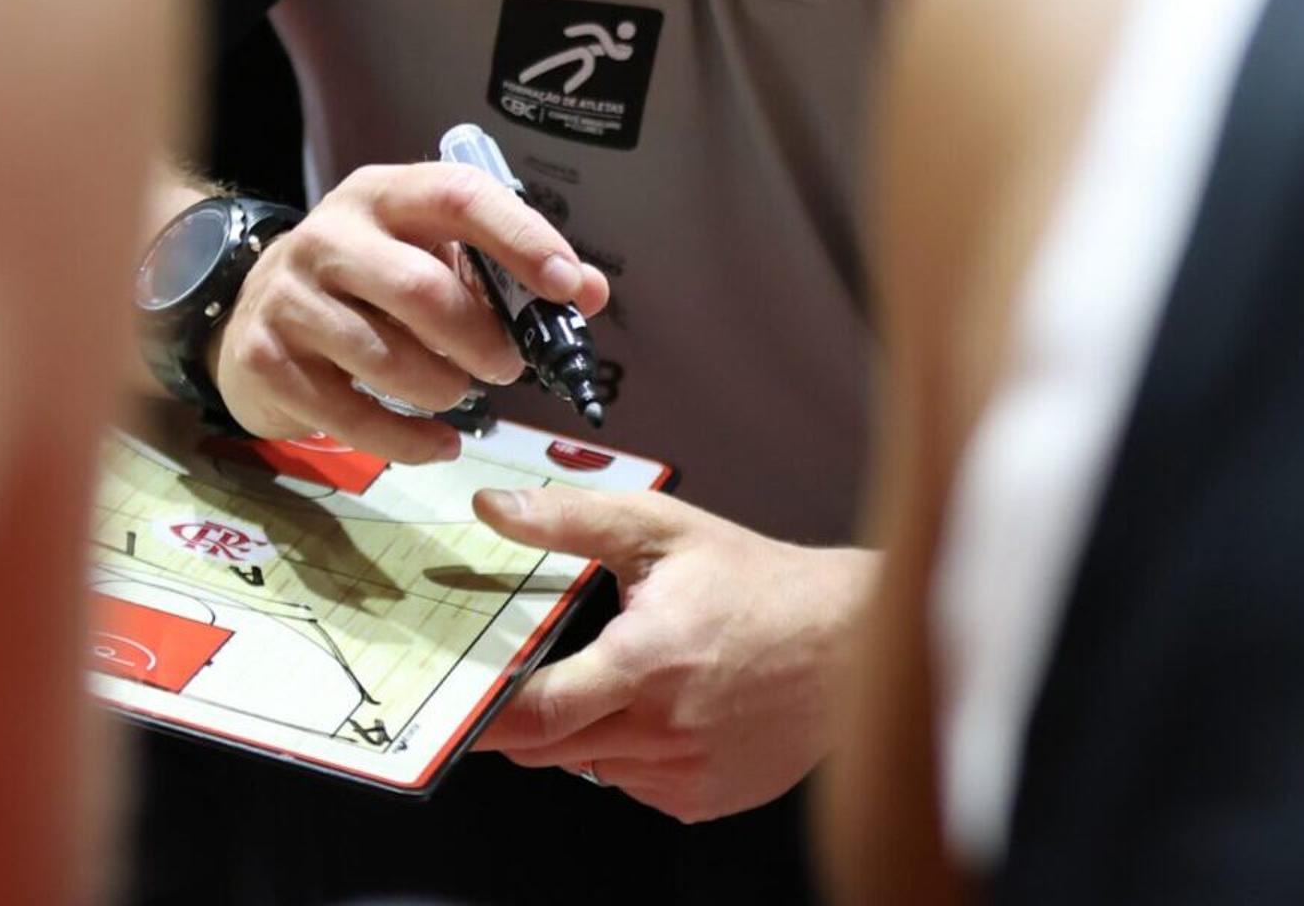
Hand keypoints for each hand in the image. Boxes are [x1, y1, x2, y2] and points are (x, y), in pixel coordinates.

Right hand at [209, 161, 609, 464]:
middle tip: (509, 367)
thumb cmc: (366, 284)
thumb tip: (590, 291)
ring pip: (386, 358)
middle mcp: (330, 236)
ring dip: (443, 389)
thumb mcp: (431, 256)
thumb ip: (509, 272)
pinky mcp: (266, 361)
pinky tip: (439, 443)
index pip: (459, 197)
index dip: (520, 239)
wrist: (253, 314)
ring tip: (457, 392)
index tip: (566, 285)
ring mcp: (291, 298)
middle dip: (480, 340)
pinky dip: (410, 440)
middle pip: (420, 289)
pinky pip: (352, 415)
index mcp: (385, 197)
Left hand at [471, 489, 870, 822]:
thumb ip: (570, 518)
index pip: (536, 713)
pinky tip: (664, 709)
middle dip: (524, 719)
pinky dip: (630, 754)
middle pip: (548, 749)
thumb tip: (495, 505)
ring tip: (625, 679)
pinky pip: (635, 786)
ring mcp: (684, 774)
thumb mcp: (661, 530)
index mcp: (646, 662)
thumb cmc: (759, 585)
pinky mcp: (703, 799)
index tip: (455, 702)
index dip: (485, 713)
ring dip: (585, 732)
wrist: (848, 641)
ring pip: (590, 766)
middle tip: (522, 680)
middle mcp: (662, 731)